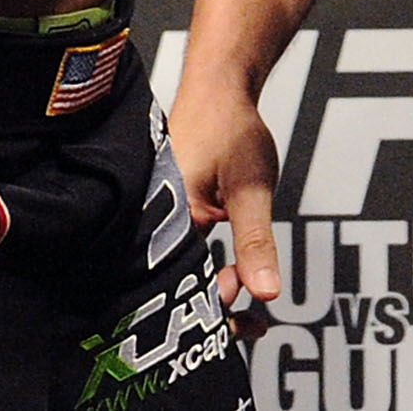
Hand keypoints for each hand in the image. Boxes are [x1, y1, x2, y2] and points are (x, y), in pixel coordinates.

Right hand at [166, 72, 283, 304]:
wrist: (218, 90)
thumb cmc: (230, 128)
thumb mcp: (251, 188)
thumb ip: (256, 241)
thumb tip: (266, 292)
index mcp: (160, 222)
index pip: (177, 290)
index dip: (214, 310)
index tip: (250, 318)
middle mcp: (146, 227)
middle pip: (172, 291)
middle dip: (212, 312)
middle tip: (253, 323)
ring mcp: (151, 224)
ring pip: (176, 278)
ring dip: (210, 295)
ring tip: (248, 308)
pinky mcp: (162, 221)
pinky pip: (178, 259)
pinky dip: (204, 274)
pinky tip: (231, 281)